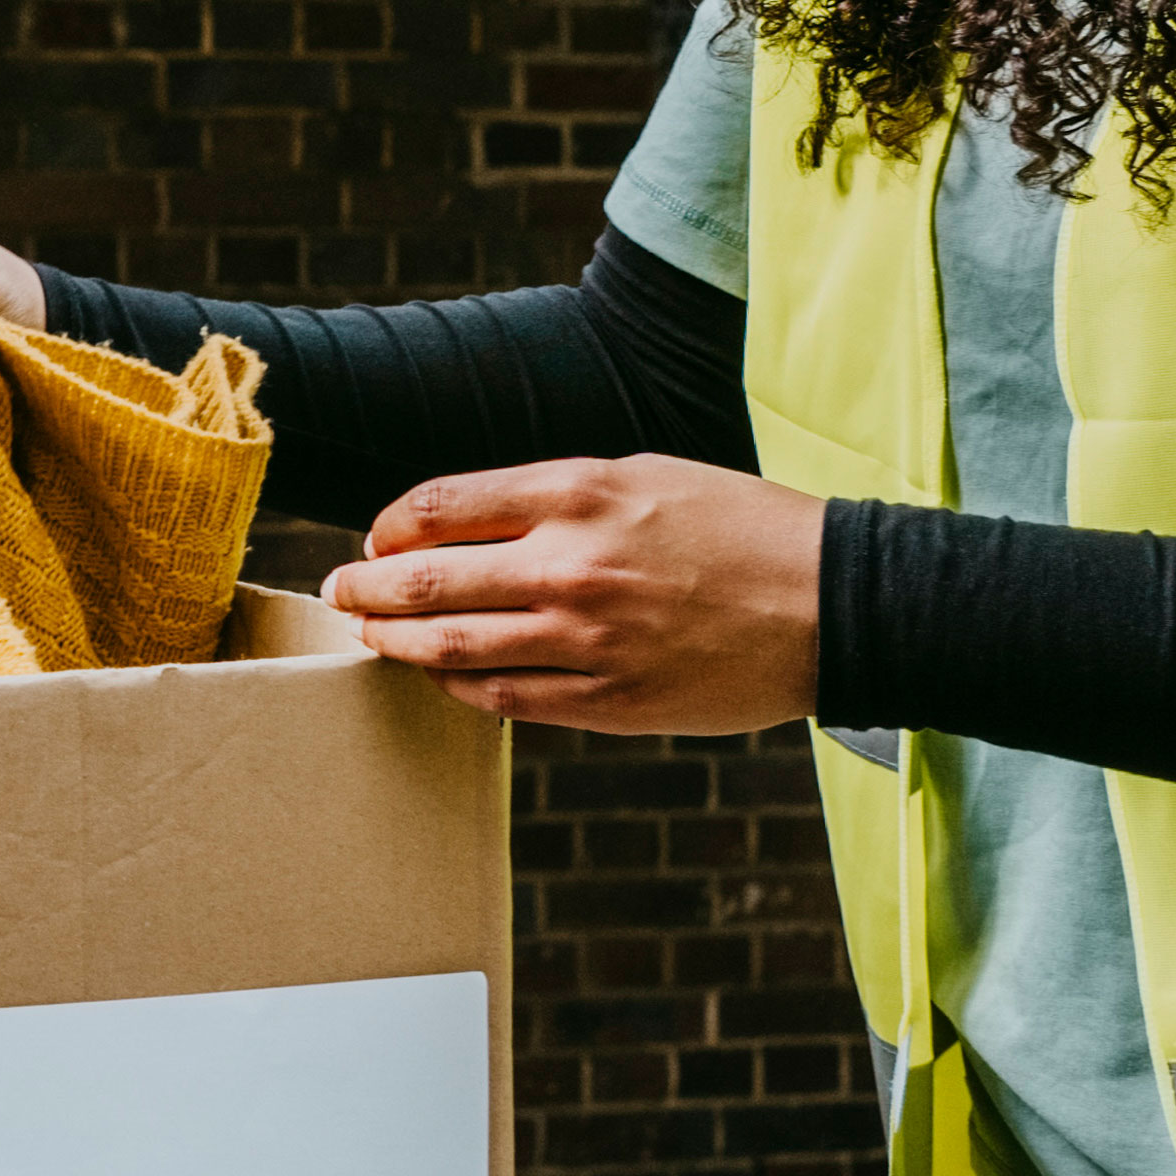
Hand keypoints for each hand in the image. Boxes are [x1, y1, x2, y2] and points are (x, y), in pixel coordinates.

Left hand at [323, 455, 824, 734]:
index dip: (390, 527)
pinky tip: (442, 677)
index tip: (376, 540)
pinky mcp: (611, 699)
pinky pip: (506, 699)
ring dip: (396, 642)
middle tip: (341, 593)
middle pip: (425, 579)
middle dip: (366, 590)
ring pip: (452, 646)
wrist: (835, 601)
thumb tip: (462, 525)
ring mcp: (588, 638)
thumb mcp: (642, 476)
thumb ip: (551, 498)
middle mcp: (571, 563)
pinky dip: (460, 687)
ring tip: (371, 636)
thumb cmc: (739, 527)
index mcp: (578, 492)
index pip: (439, 506)